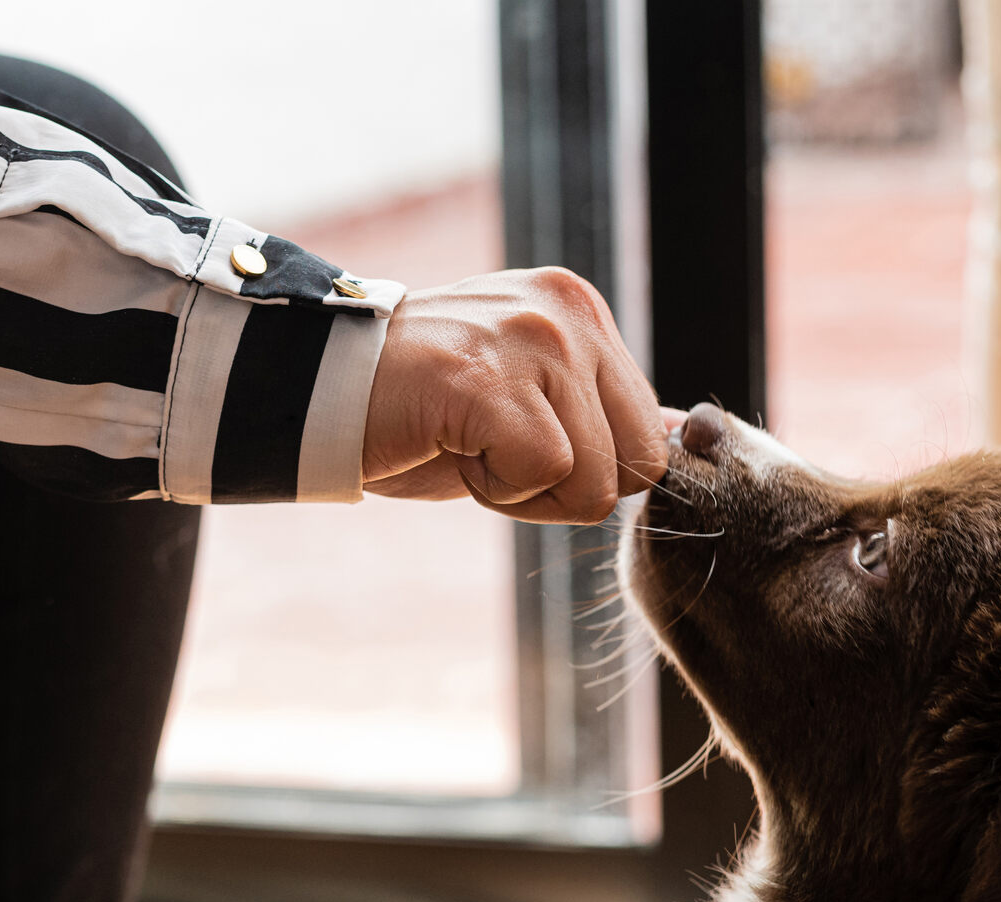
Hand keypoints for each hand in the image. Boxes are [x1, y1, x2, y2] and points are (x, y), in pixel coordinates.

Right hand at [361, 267, 681, 520]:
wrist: (314, 392)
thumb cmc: (417, 409)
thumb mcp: (526, 404)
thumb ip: (602, 416)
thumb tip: (686, 439)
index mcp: (582, 310)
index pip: (650, 435)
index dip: (585, 472)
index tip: (513, 443)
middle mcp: (569, 314)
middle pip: (637, 464)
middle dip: (568, 488)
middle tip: (491, 451)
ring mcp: (535, 340)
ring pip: (594, 480)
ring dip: (525, 490)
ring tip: (464, 442)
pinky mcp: (493, 380)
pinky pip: (544, 474)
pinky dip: (496, 491)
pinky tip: (449, 446)